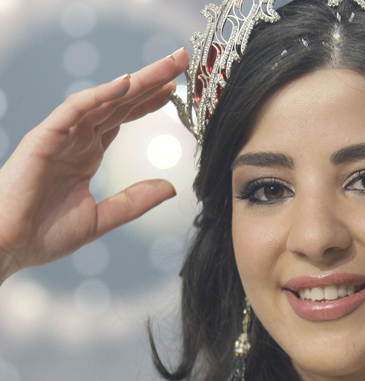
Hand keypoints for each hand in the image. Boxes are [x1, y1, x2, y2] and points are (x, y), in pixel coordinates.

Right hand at [0, 48, 189, 282]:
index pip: (122, 117)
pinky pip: (74, 110)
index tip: (174, 90)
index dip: (148, 101)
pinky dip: (99, 95)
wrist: (5, 248)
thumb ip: (135, 201)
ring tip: (165, 67)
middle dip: (150, 81)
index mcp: (87, 154)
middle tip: (179, 61)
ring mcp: (61, 136)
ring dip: (135, 81)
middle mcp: (76, 139)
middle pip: (119, 102)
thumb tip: (170, 187)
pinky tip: (126, 83)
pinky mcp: (44, 138)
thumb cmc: (42, 235)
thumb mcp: (101, 218)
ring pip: (103, 100)